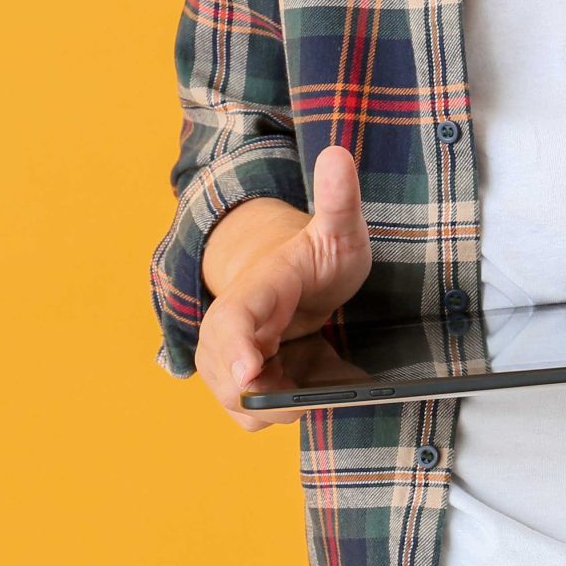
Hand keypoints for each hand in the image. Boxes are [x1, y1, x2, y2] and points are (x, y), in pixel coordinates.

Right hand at [193, 143, 373, 429]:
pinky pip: (253, 412)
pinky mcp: (244, 381)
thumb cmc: (320, 255)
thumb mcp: (340, 228)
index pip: (233, 318)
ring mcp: (233, 356)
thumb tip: (336, 153)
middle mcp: (232, 325)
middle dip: (259, 394)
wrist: (302, 275)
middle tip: (304, 402)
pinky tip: (312, 391)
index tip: (251, 370)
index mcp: (256, 287)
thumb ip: (339, 199)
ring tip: (317, 389)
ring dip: (275, 406)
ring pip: (237, 400)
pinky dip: (281, 411)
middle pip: (224, 372)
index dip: (237, 347)